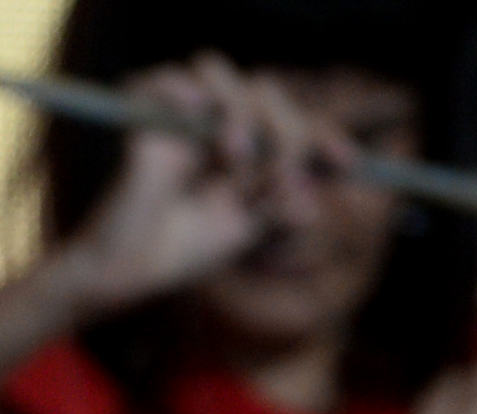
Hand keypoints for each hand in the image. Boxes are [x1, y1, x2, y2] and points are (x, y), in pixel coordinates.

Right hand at [55, 57, 350, 313]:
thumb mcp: (246, 231)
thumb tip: (310, 201)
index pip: (290, 120)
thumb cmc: (181, 253)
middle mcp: (216, 124)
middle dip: (285, 129)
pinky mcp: (144, 120)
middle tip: (277, 176)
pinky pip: (167, 81)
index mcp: (247, 146)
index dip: (322, 135)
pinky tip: (200, 126)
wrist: (128, 276)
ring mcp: (180, 119)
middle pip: (265, 92)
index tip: (347, 163)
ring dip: (241, 110)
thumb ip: (279, 206)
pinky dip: (184, 93)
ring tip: (234, 154)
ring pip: (220, 73)